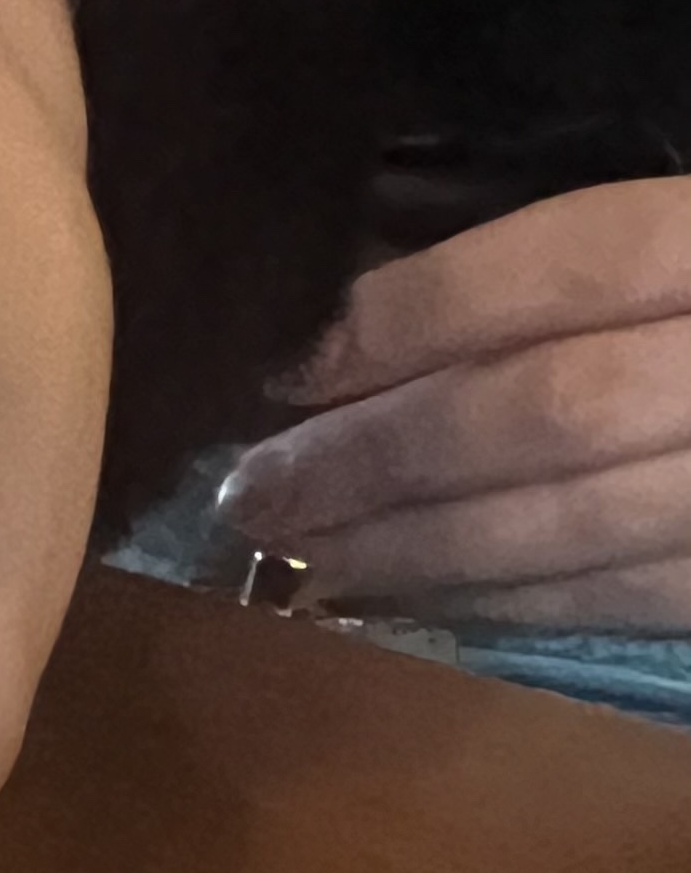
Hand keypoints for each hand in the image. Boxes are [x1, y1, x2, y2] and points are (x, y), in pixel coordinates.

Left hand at [220, 178, 690, 627]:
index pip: (565, 267)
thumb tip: (394, 320)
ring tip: (300, 563)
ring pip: (568, 524)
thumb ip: (604, 267)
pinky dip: (501, 605)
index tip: (292, 362)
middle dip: (380, 456)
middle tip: (255, 492)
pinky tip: (411, 606)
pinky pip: (617, 601)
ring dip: (414, 552)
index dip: (418, 315)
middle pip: (541, 408)